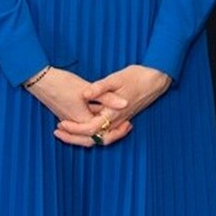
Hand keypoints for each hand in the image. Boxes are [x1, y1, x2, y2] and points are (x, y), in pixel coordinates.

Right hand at [25, 67, 132, 147]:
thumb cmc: (62, 83)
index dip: (118, 131)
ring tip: (116, 122)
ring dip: (102, 129)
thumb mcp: (86, 88)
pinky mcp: (65, 114)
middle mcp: (75, 124)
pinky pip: (81, 126)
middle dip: (111, 134)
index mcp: (82, 120)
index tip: (129, 124)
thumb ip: (106, 97)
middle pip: (96, 138)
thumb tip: (125, 104)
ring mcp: (68, 120)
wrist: (40, 79)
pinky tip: (99, 112)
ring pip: (88, 133)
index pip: (103, 134)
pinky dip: (92, 123)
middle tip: (125, 127)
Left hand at [56, 64, 171, 146]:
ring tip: (67, 129)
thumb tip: (85, 94)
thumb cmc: (138, 76)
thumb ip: (100, 87)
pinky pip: (105, 131)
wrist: (157, 79)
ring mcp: (120, 120)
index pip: (91, 129)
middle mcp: (117, 121)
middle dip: (74, 138)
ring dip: (82, 136)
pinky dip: (92, 131)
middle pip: (93, 139)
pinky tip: (83, 122)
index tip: (61, 123)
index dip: (74, 128)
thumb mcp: (117, 78)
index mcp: (114, 113)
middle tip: (58, 131)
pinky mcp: (121, 117)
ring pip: (99, 137)